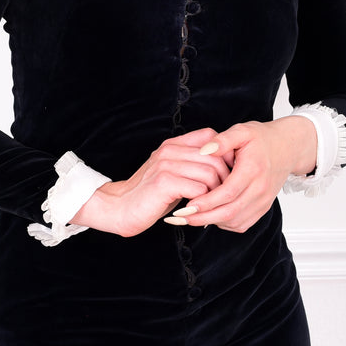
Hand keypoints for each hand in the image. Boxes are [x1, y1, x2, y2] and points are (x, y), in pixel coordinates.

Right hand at [70, 128, 230, 237]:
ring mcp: (166, 164)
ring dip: (215, 192)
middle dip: (225, 177)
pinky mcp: (164, 182)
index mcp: (172, 144)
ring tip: (210, 204)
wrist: (119, 208)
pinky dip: (203, 202)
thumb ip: (190, 164)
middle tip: (223, 194)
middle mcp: (169, 150)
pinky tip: (197, 209)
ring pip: (210, 173)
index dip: (224, 154)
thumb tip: (224, 166)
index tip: (226, 173)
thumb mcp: (171, 172)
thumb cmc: (150, 195)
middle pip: (215, 156)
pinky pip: (199, 189)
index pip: (210, 135)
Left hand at [163, 117, 316, 233]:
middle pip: (230, 212)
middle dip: (203, 217)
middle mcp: (260, 189)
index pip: (227, 192)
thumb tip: (203, 151)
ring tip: (191, 217)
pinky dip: (224, 223)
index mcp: (253, 170)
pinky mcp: (263, 208)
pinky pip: (242, 224)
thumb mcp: (242, 131)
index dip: (206, 201)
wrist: (288, 148)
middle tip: (181, 217)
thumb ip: (223, 140)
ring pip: (235, 221)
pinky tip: (210, 216)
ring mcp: (263, 201)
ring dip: (212, 222)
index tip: (186, 205)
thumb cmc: (262, 139)